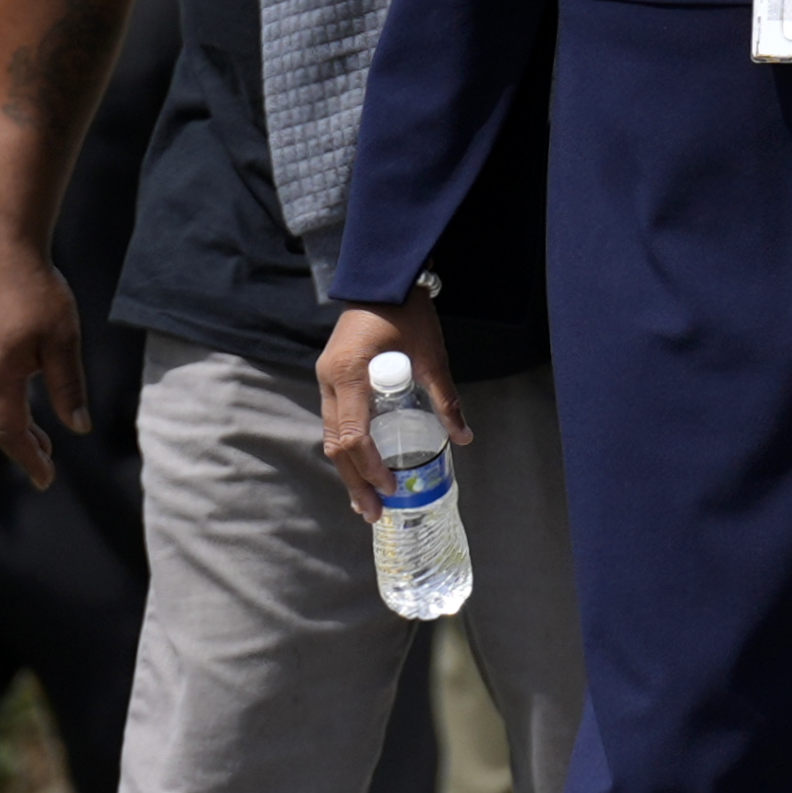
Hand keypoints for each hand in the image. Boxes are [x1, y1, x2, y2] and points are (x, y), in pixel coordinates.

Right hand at [0, 236, 89, 491]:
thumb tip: (78, 427)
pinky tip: (29, 400)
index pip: (11, 432)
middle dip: (21, 449)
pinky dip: (10, 405)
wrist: (7, 250)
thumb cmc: (39, 293)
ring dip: (16, 427)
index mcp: (1, 376)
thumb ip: (68, 386)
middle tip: (47, 467)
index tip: (47, 481)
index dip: (29, 459)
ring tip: (45, 441)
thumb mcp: (64, 342)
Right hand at [315, 297, 455, 515]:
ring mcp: (326, 380)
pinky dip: (348, 448)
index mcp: (350, 375)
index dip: (371, 466)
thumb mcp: (433, 355)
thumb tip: (465, 437)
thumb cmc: (408, 313)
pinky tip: (360, 469)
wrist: (382, 280)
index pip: (354, 435)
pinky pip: (336, 422)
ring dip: (349, 470)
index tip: (390, 487)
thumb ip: (446, 398)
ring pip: (331, 436)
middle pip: (336, 444)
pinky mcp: (332, 378)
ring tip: (366, 501)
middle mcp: (330, 381)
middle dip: (355, 481)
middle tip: (373, 512)